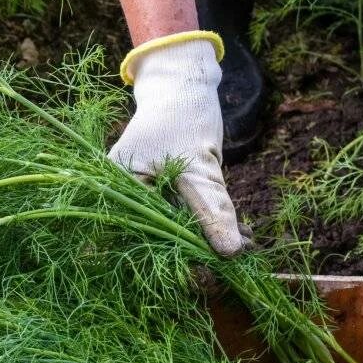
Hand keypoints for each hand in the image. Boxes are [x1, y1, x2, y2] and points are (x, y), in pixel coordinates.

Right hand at [108, 32, 249, 256]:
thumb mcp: (198, 167)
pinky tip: (241, 233)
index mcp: (116, 189)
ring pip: (176, 229)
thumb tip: (231, 254)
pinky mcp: (165, 192)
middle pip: (158, 237)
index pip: (140, 237)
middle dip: (196, 252)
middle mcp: (124, 195)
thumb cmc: (181, 117)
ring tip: (246, 245)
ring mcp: (144, 194)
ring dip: (209, 239)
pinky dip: (211, 223)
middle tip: (233, 262)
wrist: (184, 86)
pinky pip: (186, 215)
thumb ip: (211, 210)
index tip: (204, 277)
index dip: (170, 260)